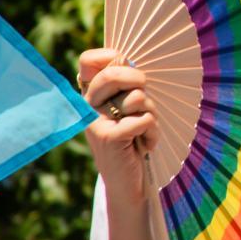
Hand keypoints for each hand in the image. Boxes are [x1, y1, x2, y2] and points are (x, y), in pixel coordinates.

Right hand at [78, 48, 157, 203]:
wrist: (127, 182)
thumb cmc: (133, 139)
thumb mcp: (128, 108)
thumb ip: (125, 85)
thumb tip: (125, 59)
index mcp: (90, 94)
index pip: (88, 60)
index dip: (112, 58)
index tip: (128, 76)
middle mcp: (87, 105)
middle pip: (114, 72)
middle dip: (139, 81)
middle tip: (143, 102)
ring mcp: (95, 122)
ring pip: (136, 97)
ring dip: (151, 113)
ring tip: (142, 130)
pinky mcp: (108, 138)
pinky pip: (145, 119)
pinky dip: (153, 133)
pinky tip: (145, 144)